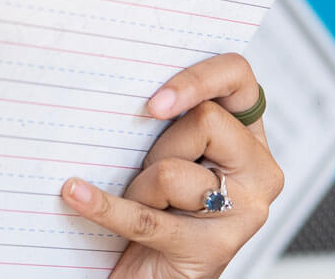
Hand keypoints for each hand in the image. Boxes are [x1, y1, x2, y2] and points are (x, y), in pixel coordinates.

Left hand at [61, 52, 281, 278]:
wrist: (156, 277)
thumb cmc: (160, 210)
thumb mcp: (170, 154)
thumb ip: (172, 121)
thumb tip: (124, 88)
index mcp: (249, 137)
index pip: (238, 76)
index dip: (197, 78)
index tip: (154, 102)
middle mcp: (258, 172)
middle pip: (204, 122)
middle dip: (160, 146)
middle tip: (149, 171)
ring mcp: (243, 212)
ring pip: (171, 172)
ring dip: (140, 188)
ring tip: (144, 204)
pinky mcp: (212, 249)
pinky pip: (146, 216)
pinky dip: (104, 206)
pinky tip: (75, 194)